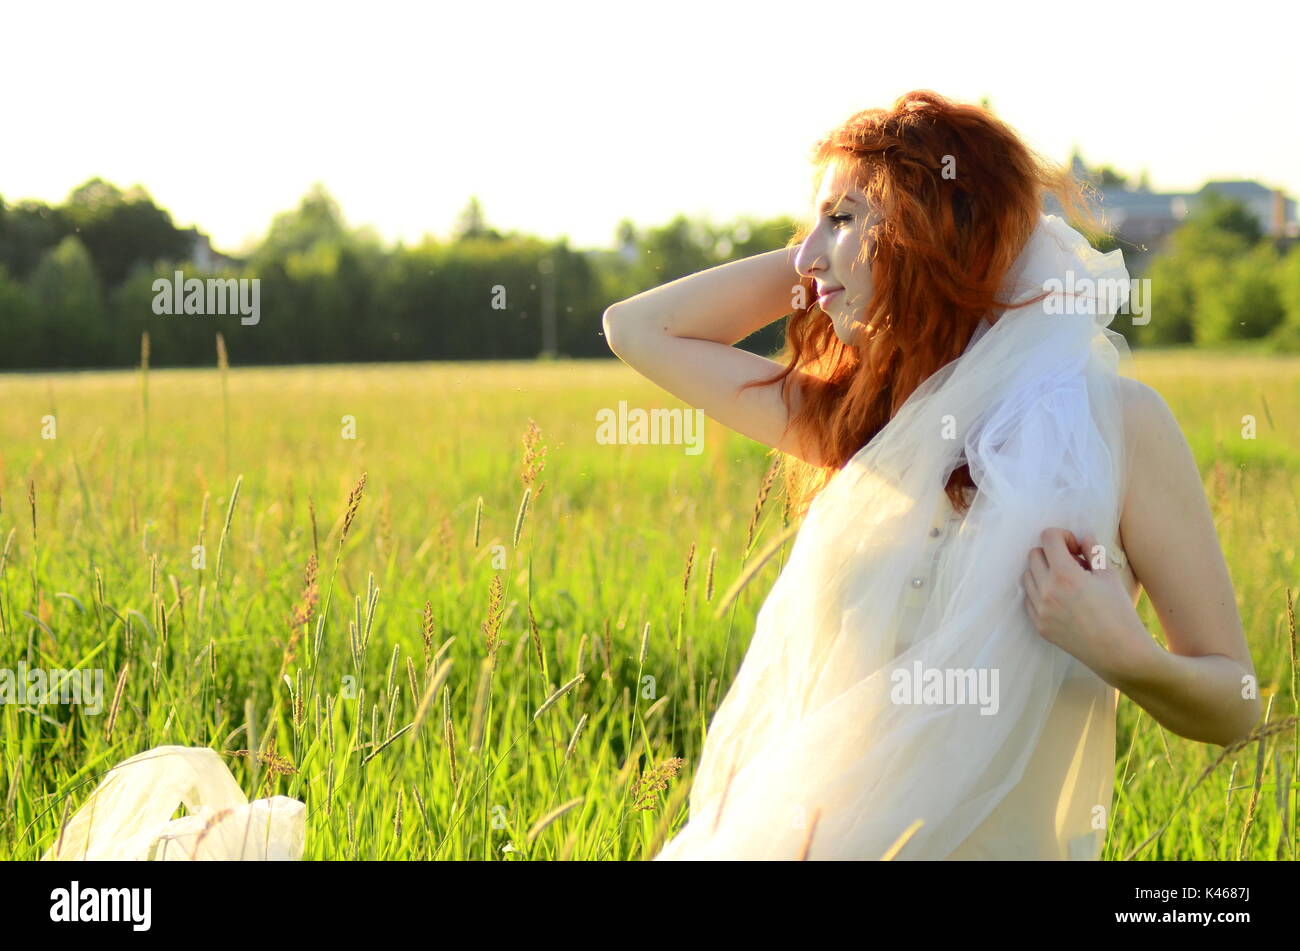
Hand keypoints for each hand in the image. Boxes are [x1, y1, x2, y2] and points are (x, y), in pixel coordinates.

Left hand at [1023, 527, 1155, 685]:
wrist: (1119, 653)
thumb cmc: (1119, 612)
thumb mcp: (1109, 575)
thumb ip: (1092, 551)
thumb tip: (1082, 537)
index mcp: (1064, 575)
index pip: (1048, 538)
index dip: (1063, 536)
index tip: (1077, 548)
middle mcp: (1046, 591)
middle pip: (1034, 554)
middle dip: (1052, 552)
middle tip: (1074, 564)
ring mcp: (1039, 610)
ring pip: (1028, 575)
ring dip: (1043, 571)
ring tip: (1068, 582)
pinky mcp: (1039, 625)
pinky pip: (1029, 599)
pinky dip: (1040, 592)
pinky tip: (1061, 598)